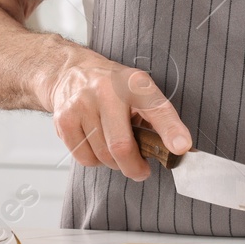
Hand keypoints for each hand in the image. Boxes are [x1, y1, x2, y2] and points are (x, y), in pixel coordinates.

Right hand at [41, 46, 190, 181]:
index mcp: (134, 83)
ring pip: (103, 156)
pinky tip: (97, 145)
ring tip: (116, 150)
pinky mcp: (64, 120)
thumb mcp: (139, 91)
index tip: (181, 147)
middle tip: (141, 170)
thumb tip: (177, 148)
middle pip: (121, 146)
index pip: (156, 108)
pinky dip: (95, 161)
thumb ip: (157, 118)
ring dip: (114, 163)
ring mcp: (82, 105)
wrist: (72, 72)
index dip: (170, 130)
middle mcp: (107, 91)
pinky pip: (84, 158)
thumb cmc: (113, 87)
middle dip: (135, 167)